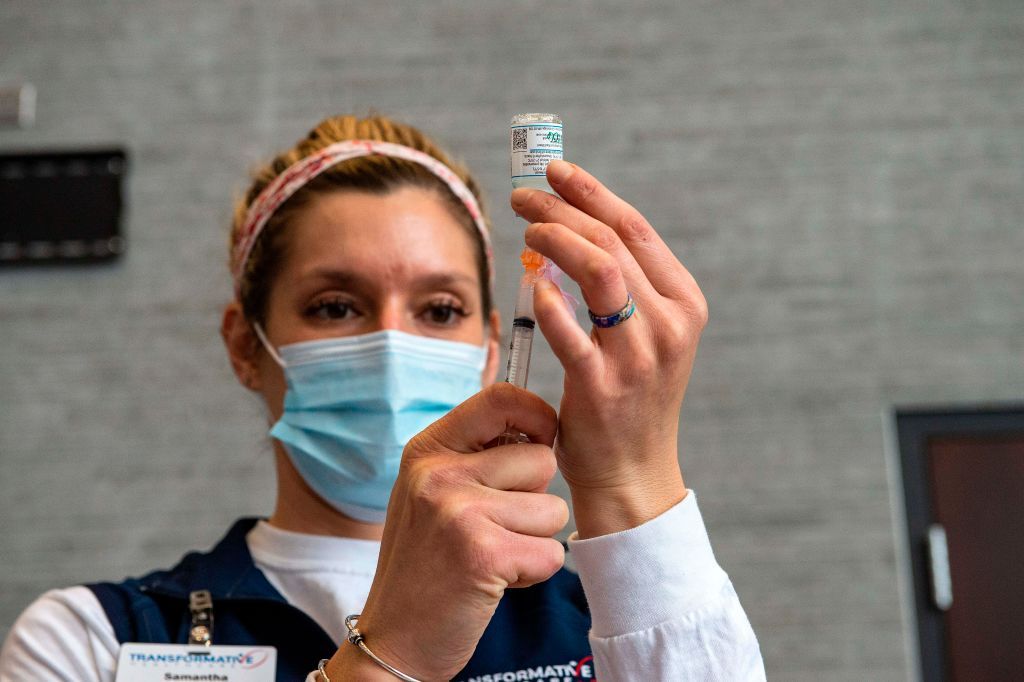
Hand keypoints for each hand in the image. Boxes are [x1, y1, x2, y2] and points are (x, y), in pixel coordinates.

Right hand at [324, 383, 567, 680]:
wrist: (394, 637)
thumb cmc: (424, 564)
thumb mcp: (432, 493)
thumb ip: (476, 456)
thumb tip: (539, 429)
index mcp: (428, 450)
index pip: (500, 398)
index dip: (538, 414)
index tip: (543, 440)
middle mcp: (438, 473)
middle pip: (541, 458)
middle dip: (535, 498)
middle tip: (497, 528)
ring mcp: (457, 510)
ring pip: (553, 507)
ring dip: (535, 539)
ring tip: (493, 556)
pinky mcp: (481, 553)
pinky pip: (551, 552)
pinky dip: (534, 573)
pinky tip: (495, 580)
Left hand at [511, 160, 708, 538]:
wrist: (633, 472)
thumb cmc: (631, 397)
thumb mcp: (646, 336)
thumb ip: (622, 288)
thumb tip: (570, 230)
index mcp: (685, 304)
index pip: (635, 230)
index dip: (593, 192)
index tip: (556, 171)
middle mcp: (669, 325)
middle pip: (612, 242)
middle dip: (563, 209)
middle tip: (524, 197)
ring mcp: (638, 357)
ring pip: (599, 272)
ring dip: (555, 239)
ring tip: (525, 229)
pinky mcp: (602, 388)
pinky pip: (571, 333)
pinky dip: (548, 301)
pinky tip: (530, 282)